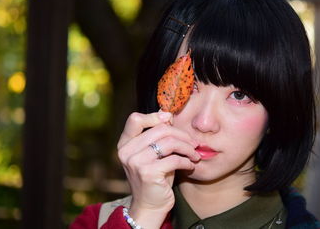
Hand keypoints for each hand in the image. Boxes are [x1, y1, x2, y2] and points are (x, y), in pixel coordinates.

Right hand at [117, 111, 199, 227]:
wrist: (149, 206)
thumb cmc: (154, 177)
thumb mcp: (152, 153)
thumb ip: (156, 136)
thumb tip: (167, 114)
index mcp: (125, 144)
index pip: (135, 119)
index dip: (154, 116)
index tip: (170, 119)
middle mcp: (127, 151)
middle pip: (160, 129)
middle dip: (181, 134)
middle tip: (193, 142)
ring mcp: (136, 162)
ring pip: (169, 143)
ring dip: (187, 148)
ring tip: (194, 154)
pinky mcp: (148, 173)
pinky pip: (174, 159)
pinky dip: (187, 161)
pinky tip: (190, 165)